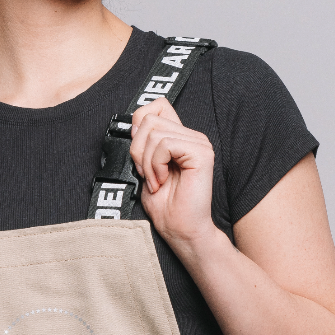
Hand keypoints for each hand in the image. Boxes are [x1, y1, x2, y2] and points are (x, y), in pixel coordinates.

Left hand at [129, 99, 216, 249]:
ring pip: (153, 132)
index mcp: (179, 136)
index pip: (156, 105)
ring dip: (146, 162)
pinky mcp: (201, 153)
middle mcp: (191, 136)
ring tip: (157, 181)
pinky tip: (163, 181)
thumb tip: (133, 125)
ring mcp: (199, 143)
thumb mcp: (144, 168)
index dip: (139, 123)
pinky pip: (165, 144)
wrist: (180, 230)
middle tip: (148, 175)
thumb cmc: (164, 205)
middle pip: (148, 119)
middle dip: (138, 150)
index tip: (139, 155)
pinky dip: (156, 165)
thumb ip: (141, 143)